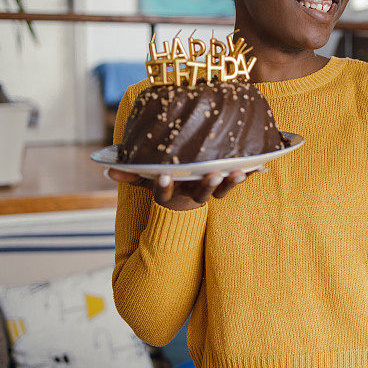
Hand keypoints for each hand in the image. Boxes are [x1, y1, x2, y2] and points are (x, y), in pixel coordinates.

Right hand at [107, 168, 259, 209]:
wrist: (183, 201)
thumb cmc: (165, 183)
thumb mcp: (146, 180)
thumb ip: (131, 174)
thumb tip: (109, 169)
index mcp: (171, 194)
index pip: (164, 192)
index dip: (164, 186)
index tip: (163, 176)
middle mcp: (191, 195)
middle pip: (200, 193)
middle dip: (207, 185)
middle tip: (213, 175)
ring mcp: (209, 192)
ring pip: (221, 191)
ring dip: (230, 182)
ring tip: (238, 173)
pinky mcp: (223, 184)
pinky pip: (237, 181)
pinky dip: (247, 174)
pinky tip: (259, 166)